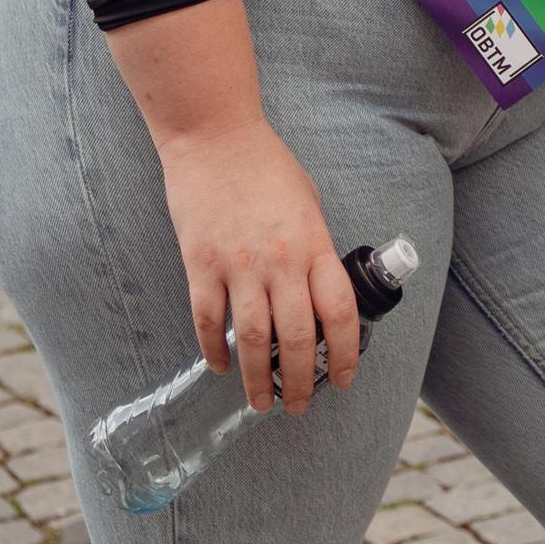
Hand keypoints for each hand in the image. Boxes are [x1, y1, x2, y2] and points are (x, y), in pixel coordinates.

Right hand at [157, 120, 360, 414]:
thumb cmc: (267, 167)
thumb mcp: (308, 203)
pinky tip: (222, 367)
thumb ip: (313, 248)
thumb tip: (316, 292)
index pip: (338, 313)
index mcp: (312, 244)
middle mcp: (279, 262)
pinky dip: (215, 352)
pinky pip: (208, 322)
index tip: (342, 379)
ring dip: (258, 381)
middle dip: (300, 382)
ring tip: (263, 403)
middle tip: (299, 406)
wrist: (215, 138)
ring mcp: (237, 266)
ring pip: (251, 341)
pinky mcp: (200, 266)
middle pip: (294, 339)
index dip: (344, 354)